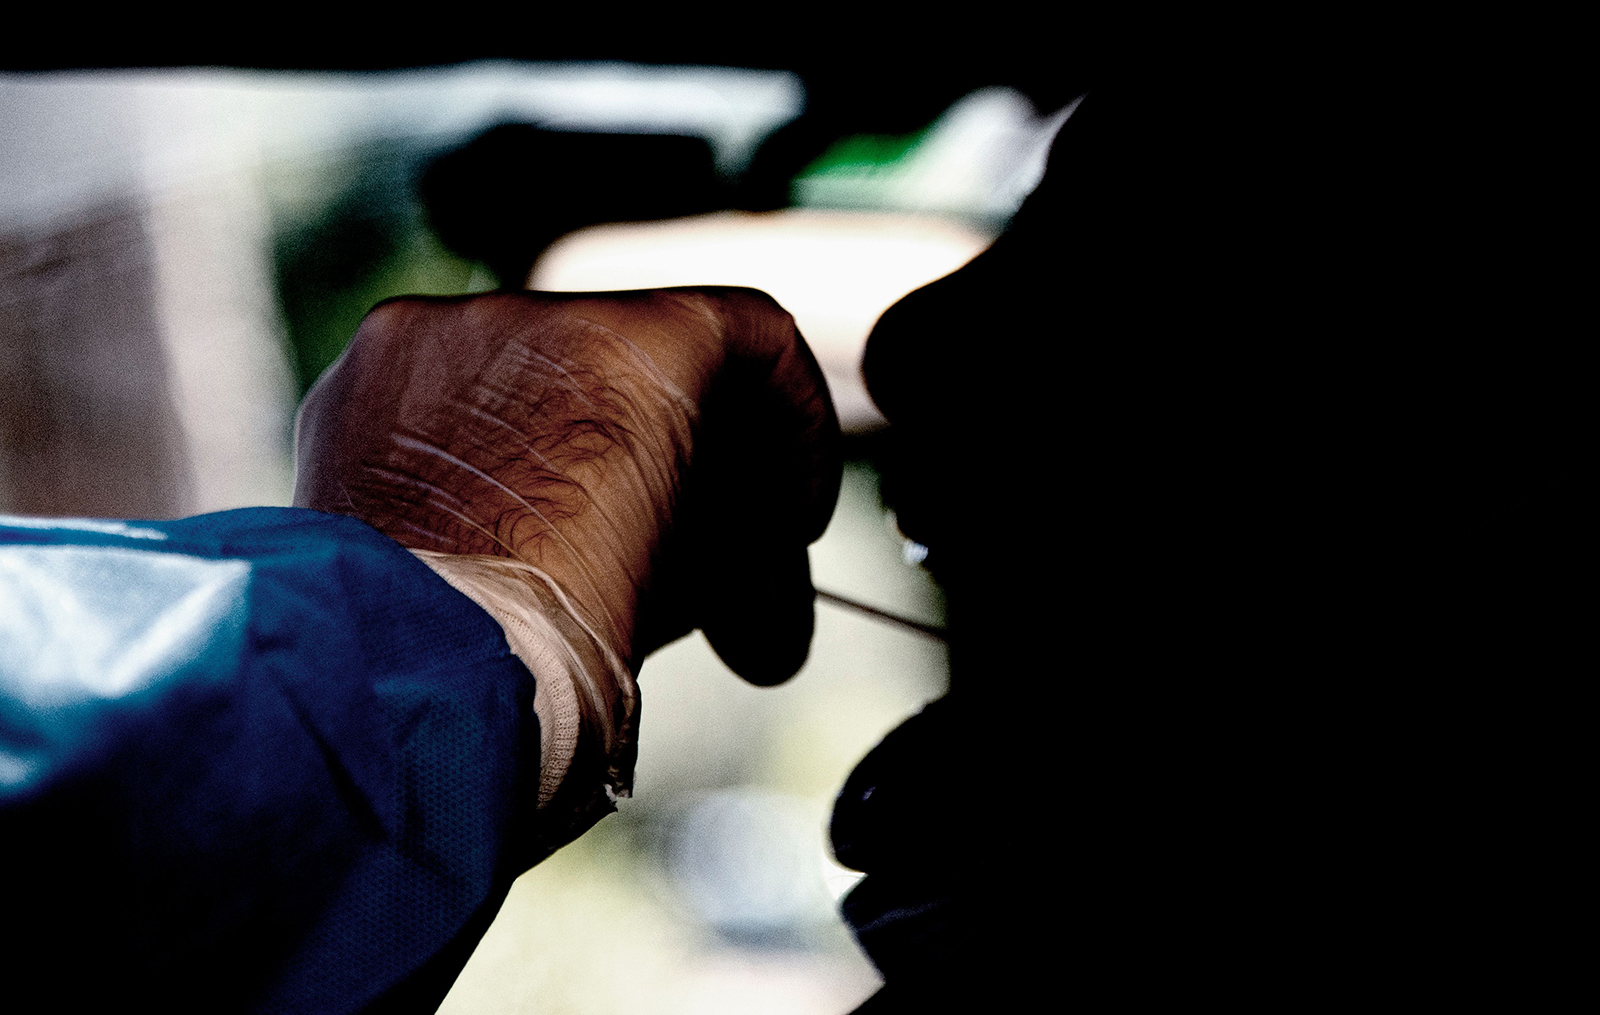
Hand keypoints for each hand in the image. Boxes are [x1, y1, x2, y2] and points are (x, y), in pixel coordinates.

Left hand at [293, 288, 840, 683]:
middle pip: (652, 365)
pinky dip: (497, 455)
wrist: (402, 690)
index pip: (758, 342)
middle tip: (709, 563)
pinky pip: (457, 398)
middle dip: (693, 461)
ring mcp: (438, 336)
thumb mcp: (694, 599)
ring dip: (593, 455)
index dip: (796, 430)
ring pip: (549, 377)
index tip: (789, 516)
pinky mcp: (358, 379)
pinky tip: (499, 535)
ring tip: (595, 557)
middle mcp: (538, 311)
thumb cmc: (560, 648)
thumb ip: (747, 570)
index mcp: (644, 347)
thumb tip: (770, 632)